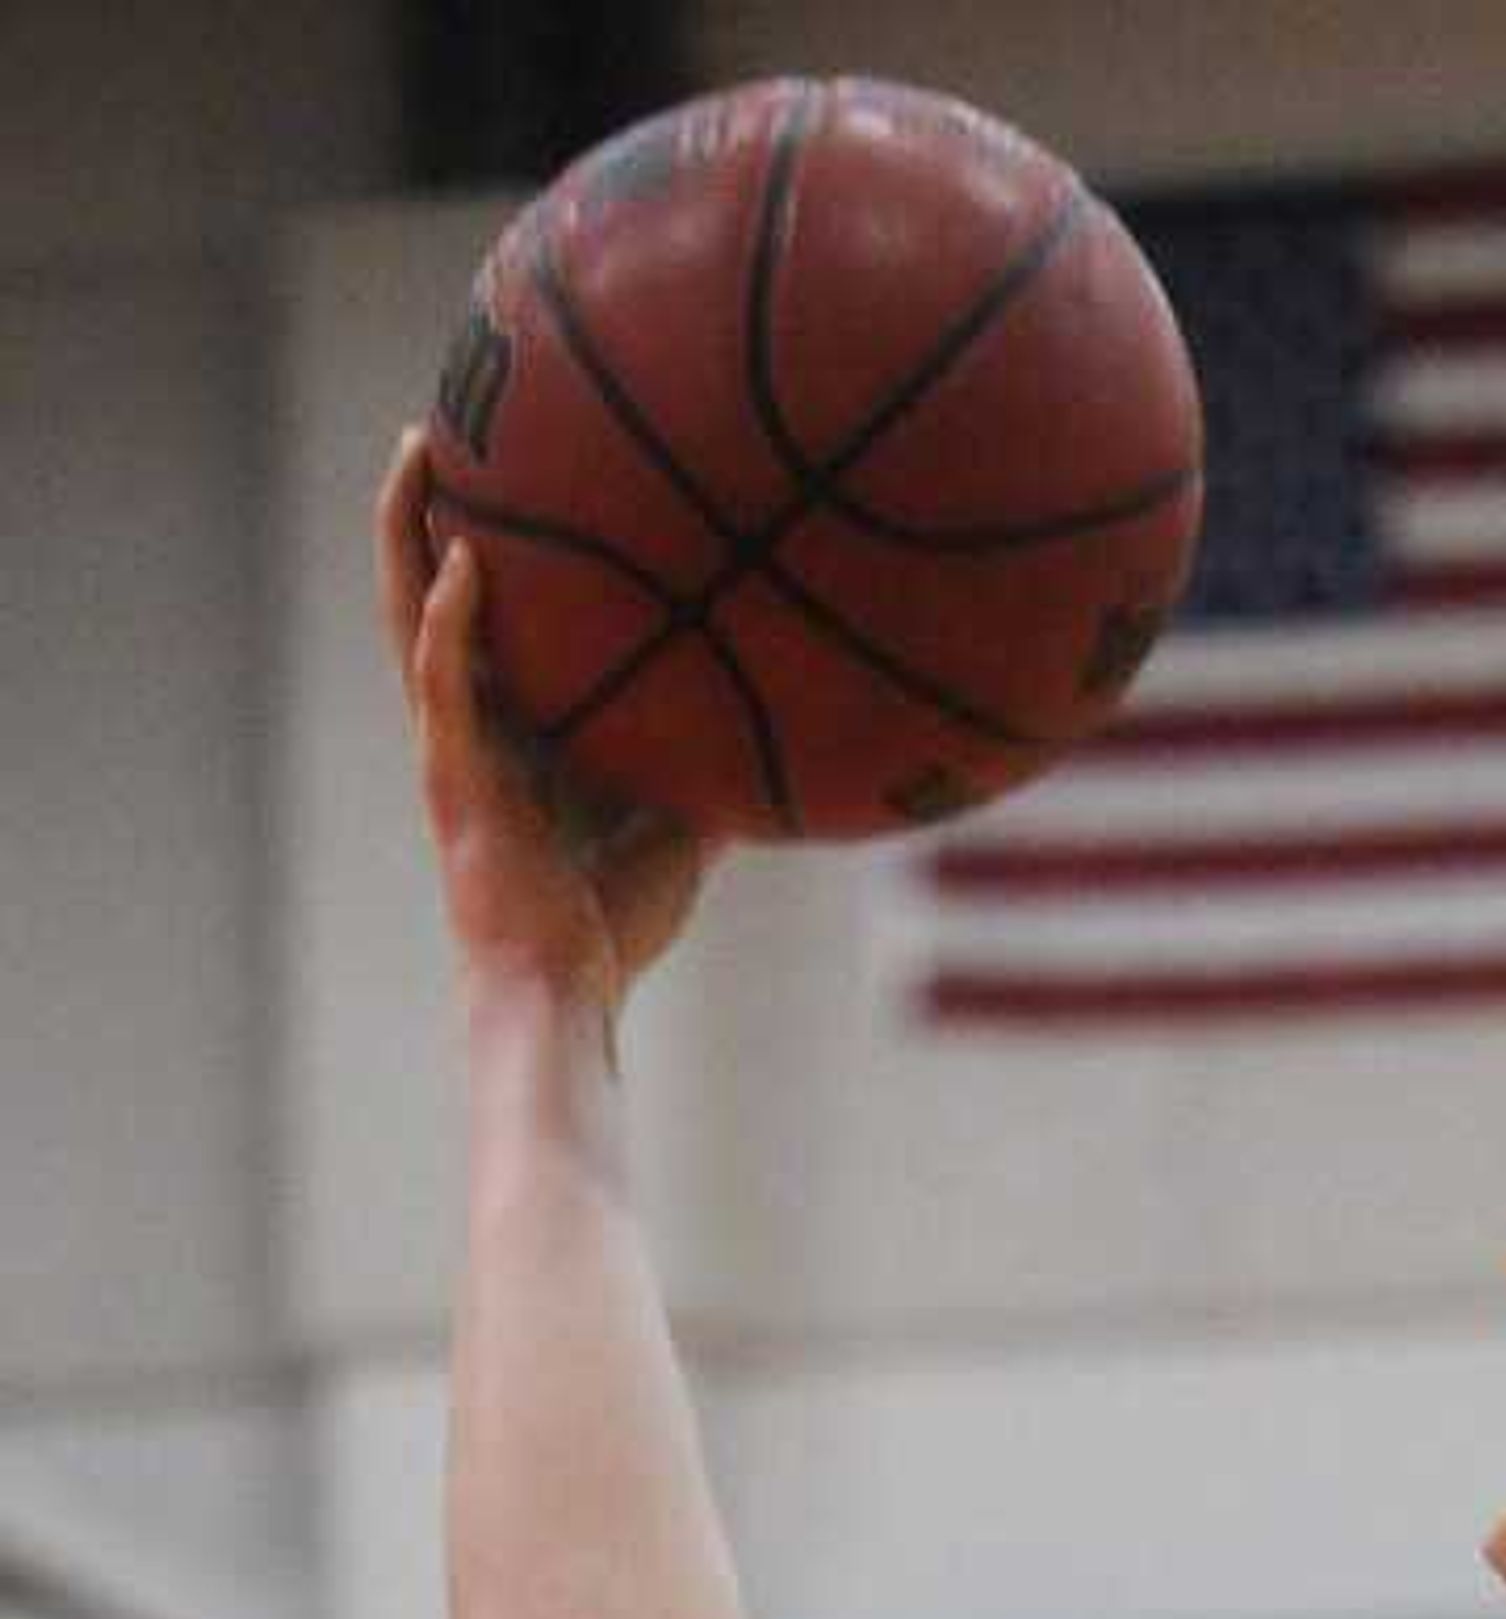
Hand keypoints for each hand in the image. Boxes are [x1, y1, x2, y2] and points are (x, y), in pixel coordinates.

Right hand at [378, 427, 718, 1029]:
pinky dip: (449, 618)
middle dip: (424, 505)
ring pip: (409, 611)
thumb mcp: (681, 826)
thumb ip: (707, 767)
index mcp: (508, 730)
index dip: (483, 543)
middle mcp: (468, 723)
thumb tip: (783, 720)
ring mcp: (451, 745)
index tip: (504, 466)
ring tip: (419, 447)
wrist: (567, 993)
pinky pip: (442, 680)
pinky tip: (464, 559)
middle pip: (427, 588)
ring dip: (407, 527)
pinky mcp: (452, 777)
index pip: (485, 617)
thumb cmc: (612, 925)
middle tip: (439, 424)